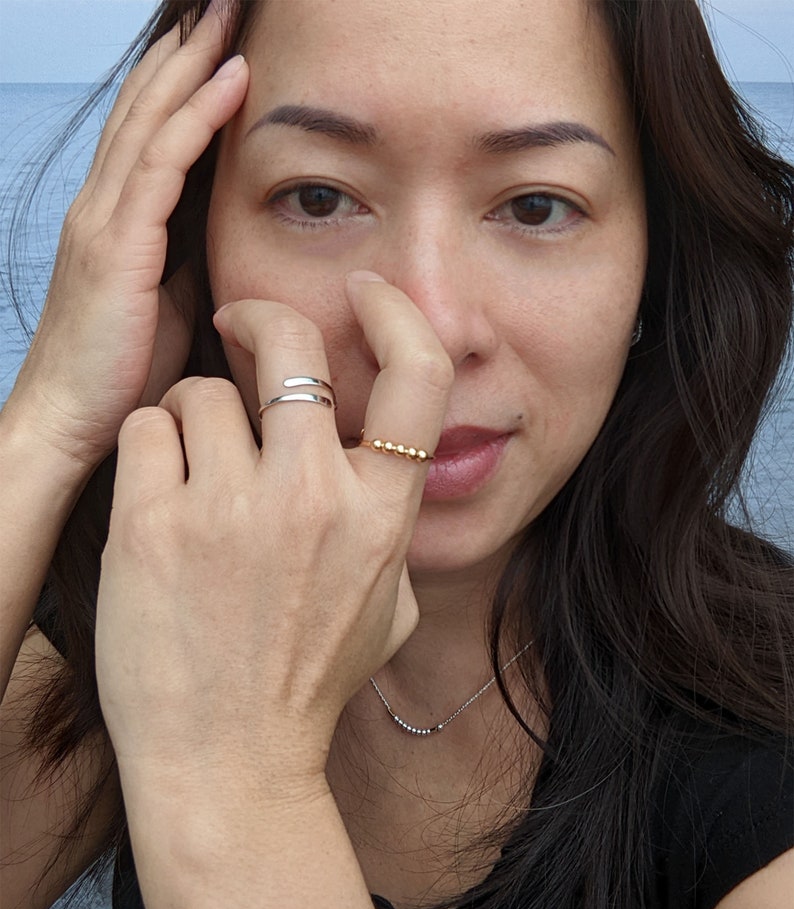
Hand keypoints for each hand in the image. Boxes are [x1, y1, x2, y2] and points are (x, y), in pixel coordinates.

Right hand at [3, 5, 247, 471]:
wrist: (72, 423)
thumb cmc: (120, 372)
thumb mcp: (166, 303)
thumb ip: (186, 258)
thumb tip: (224, 233)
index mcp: (115, 220)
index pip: (148, 132)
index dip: (181, 82)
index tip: (221, 40)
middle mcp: (102, 206)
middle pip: (146, 108)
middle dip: (186, 50)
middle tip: (225, 2)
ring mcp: (104, 220)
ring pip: (151, 119)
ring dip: (193, 62)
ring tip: (230, 15)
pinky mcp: (117, 245)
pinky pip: (162, 164)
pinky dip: (198, 117)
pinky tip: (230, 80)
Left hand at [95, 275, 452, 803]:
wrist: (227, 763)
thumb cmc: (305, 687)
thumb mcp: (386, 611)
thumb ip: (393, 533)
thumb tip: (390, 475)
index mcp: (381, 516)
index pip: (418, 377)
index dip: (394, 314)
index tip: (363, 292)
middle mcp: (314, 499)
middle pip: (290, 344)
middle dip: (259, 320)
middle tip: (236, 324)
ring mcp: (232, 509)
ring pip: (203, 388)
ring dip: (193, 410)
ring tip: (189, 461)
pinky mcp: (154, 525)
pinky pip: (147, 428)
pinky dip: (149, 446)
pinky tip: (156, 492)